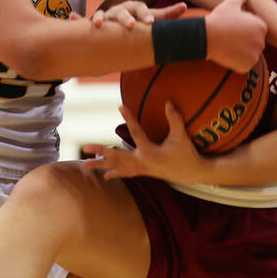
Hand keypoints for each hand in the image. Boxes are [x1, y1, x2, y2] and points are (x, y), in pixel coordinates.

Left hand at [82, 103, 208, 182]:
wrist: (192, 173)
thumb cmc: (187, 153)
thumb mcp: (181, 136)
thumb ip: (175, 119)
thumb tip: (169, 102)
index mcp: (150, 152)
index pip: (136, 133)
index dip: (130, 119)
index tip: (121, 107)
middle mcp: (142, 162)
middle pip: (117, 157)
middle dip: (101, 152)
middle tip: (85, 147)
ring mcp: (142, 169)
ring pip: (118, 167)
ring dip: (101, 165)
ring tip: (84, 165)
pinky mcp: (143, 172)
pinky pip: (125, 173)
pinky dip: (115, 173)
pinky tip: (104, 175)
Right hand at [90, 0, 185, 28]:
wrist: (120, 24)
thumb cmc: (139, 20)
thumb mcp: (151, 17)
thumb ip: (167, 14)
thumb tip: (184, 6)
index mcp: (135, 8)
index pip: (141, 9)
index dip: (146, 15)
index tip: (151, 23)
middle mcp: (121, 9)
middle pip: (123, 11)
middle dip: (126, 18)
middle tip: (131, 25)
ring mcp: (108, 15)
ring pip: (105, 15)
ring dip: (102, 18)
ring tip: (99, 23)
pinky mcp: (98, 21)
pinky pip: (89, 20)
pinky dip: (84, 20)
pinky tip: (82, 21)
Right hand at [204, 0, 265, 72]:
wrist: (207, 36)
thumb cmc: (219, 19)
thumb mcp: (230, 4)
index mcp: (261, 26)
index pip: (257, 31)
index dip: (245, 30)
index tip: (234, 30)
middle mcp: (262, 41)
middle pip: (255, 43)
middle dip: (246, 42)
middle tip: (230, 39)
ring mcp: (255, 55)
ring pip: (250, 55)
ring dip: (242, 53)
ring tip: (228, 47)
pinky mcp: (246, 66)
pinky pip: (244, 65)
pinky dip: (237, 63)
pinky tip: (228, 55)